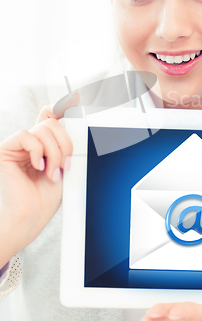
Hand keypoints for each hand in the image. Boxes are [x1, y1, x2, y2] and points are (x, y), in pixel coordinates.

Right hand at [0, 92, 78, 267]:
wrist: (26, 221)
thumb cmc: (42, 203)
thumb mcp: (63, 172)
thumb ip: (67, 150)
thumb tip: (75, 127)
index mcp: (45, 147)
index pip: (53, 117)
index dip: (64, 106)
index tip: (77, 99)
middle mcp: (31, 144)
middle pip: (54, 122)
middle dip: (66, 143)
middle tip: (65, 165)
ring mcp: (18, 146)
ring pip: (44, 129)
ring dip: (55, 152)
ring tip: (52, 172)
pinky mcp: (6, 150)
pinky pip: (27, 135)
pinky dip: (38, 151)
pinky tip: (38, 166)